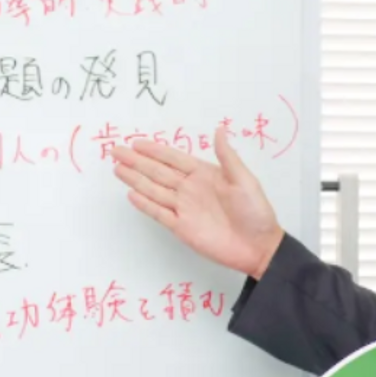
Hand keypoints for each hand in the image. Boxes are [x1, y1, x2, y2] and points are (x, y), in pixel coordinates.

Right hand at [112, 128, 284, 278]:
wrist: (258, 246)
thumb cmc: (255, 211)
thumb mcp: (244, 180)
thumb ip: (227, 156)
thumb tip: (219, 130)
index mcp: (205, 175)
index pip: (174, 159)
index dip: (155, 151)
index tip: (137, 143)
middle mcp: (190, 189)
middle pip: (158, 172)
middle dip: (137, 162)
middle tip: (116, 151)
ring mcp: (184, 208)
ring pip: (154, 190)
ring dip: (135, 179)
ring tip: (117, 168)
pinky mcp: (181, 227)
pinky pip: (159, 213)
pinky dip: (145, 204)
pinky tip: (132, 194)